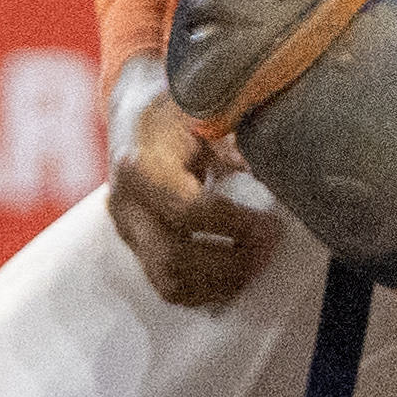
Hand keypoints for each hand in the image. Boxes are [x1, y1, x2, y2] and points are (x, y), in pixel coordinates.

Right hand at [104, 61, 282, 308]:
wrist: (134, 110)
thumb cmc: (176, 107)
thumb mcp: (202, 108)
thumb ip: (232, 138)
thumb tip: (266, 172)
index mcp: (140, 164)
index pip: (187, 210)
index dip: (235, 224)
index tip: (270, 226)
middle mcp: (126, 203)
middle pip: (173, 257)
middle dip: (230, 263)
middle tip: (268, 252)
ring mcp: (127, 228)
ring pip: (168, 280)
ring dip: (220, 282)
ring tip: (256, 265)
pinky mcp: (136, 245)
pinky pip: (167, 285)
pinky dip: (204, 289)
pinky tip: (234, 275)